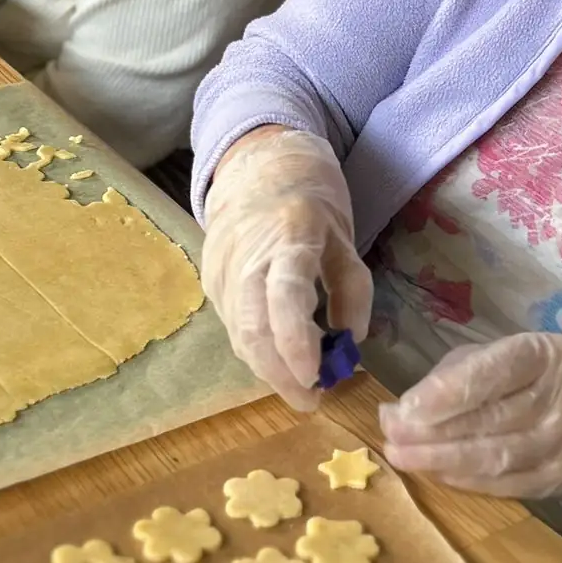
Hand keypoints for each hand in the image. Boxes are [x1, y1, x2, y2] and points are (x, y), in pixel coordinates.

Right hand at [201, 127, 372, 411]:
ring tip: (301, 383)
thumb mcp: (345, 236)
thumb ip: (351, 291)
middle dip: (280, 374)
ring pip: (239, 334)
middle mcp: (245, 256)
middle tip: (311, 400)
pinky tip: (278, 357)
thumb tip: (350, 344)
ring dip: (269, 367)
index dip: (297, 344)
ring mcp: (221, 269)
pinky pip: (233, 325)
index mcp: (287, 236)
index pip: (284, 298)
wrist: (255, 162)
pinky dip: (257, 348)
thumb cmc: (310, 198)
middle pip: (252, 329)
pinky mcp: (209, 279)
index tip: (316, 379)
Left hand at [378, 332, 561, 500]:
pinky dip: (463, 480)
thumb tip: (397, 413)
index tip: (403, 409)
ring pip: (495, 456)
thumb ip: (449, 379)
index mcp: (545, 355)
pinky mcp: (558, 479)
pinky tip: (435, 473)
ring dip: (441, 460)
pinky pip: (504, 484)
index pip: (493, 372)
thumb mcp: (497, 358)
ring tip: (402, 456)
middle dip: (433, 430)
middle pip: (490, 419)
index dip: (445, 393)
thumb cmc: (529, 379)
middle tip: (391, 436)